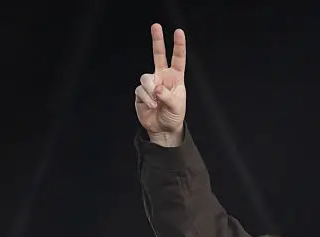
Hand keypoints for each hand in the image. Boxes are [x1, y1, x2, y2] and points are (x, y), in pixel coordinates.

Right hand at [135, 23, 186, 142]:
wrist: (162, 128)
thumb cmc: (173, 116)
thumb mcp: (176, 107)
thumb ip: (168, 96)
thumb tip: (156, 88)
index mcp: (175, 78)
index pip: (178, 59)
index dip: (178, 46)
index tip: (179, 32)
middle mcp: (162, 76)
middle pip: (158, 55)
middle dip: (157, 40)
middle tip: (156, 26)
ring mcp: (151, 82)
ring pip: (146, 78)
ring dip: (151, 92)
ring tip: (157, 104)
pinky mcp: (140, 91)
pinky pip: (140, 90)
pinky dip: (147, 99)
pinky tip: (152, 106)